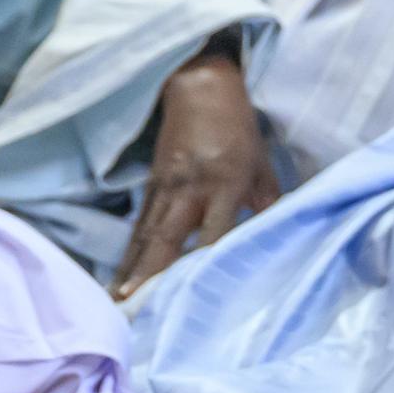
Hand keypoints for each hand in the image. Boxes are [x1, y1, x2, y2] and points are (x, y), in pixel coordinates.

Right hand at [113, 43, 272, 297]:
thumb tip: (278, 248)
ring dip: (130, 271)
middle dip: (148, 273)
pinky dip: (129, 255)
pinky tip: (119, 280)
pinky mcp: (150, 188)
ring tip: (116, 302)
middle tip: (131, 305)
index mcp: (224, 183)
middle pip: (166, 237)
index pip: (214, 231)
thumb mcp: (263, 167)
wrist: (200, 87)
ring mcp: (164, 188)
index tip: (192, 295)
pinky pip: (139, 227)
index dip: (203, 261)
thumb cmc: (239, 130)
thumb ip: (269, 208)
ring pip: (145, 236)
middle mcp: (190, 189)